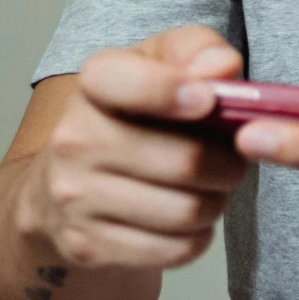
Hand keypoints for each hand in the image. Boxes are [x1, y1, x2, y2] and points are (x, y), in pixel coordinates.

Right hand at [19, 25, 248, 269]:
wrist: (65, 189)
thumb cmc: (134, 116)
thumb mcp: (162, 64)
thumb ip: (198, 50)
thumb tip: (221, 68)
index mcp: (94, 83)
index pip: (130, 82)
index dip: (176, 91)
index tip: (208, 100)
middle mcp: (73, 139)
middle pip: (187, 161)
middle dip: (229, 163)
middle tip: (233, 159)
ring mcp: (74, 197)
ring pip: (187, 210)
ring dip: (217, 202)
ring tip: (211, 188)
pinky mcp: (86, 245)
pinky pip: (176, 249)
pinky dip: (199, 237)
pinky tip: (187, 219)